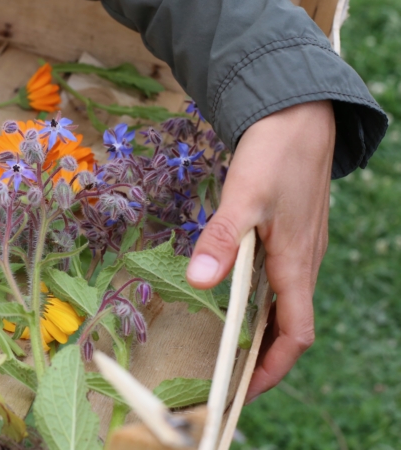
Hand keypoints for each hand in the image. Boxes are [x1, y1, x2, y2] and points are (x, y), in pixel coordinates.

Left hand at [185, 100, 334, 402]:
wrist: (298, 114)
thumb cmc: (275, 154)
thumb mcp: (243, 196)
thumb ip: (222, 239)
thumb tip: (199, 281)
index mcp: (296, 262)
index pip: (296, 334)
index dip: (273, 367)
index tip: (244, 388)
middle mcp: (303, 261)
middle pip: (289, 325)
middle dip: (262, 356)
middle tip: (226, 374)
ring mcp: (300, 247)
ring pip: (285, 303)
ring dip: (261, 330)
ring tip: (226, 345)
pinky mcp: (291, 233)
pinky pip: (281, 280)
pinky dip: (261, 300)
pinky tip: (236, 296)